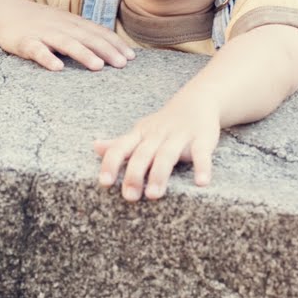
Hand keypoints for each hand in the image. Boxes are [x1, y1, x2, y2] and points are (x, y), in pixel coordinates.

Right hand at [0, 0, 135, 71]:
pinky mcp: (25, 42)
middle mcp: (61, 26)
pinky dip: (47, 58)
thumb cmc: (41, 22)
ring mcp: (43, 33)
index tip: (131, 57)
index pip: (98, 32)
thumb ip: (85, 34)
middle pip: (87, 38)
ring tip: (98, 66)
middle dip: (106, 50)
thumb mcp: (66, 24)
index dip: (114, 44)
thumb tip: (113, 48)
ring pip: (66, 43)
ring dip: (83, 54)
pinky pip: (37, 50)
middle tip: (122, 64)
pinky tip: (58, 68)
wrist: (7, 12)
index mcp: (73, 23)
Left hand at [93, 95, 219, 200]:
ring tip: (153, 195)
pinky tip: (201, 183)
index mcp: (140, 134)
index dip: (111, 164)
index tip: (104, 182)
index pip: (120, 148)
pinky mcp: (202, 139)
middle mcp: (157, 135)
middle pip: (142, 154)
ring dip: (159, 175)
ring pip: (166, 155)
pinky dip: (202, 167)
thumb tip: (95, 147)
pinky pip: (201, 154)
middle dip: (134, 175)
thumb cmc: (164, 124)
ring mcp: (179, 136)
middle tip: (130, 197)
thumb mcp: (140, 131)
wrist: (197, 100)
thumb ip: (120, 143)